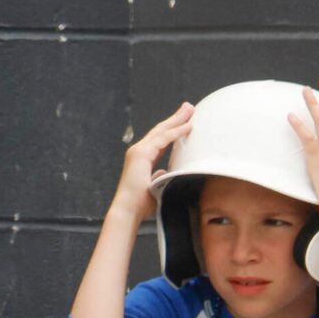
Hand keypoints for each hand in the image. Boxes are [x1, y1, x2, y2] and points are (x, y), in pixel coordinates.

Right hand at [115, 100, 195, 221]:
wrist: (129, 210)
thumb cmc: (141, 203)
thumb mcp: (155, 185)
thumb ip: (160, 176)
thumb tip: (165, 172)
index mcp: (142, 158)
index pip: (160, 138)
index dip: (173, 128)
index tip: (186, 121)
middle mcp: (138, 151)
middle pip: (161, 129)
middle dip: (176, 117)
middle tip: (189, 107)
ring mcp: (138, 151)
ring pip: (161, 130)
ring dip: (177, 120)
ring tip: (190, 110)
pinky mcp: (141, 154)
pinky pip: (163, 139)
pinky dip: (176, 132)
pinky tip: (187, 126)